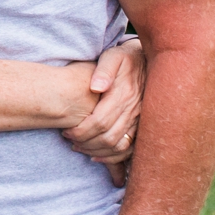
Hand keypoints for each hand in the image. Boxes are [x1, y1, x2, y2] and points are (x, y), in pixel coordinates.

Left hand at [62, 37, 144, 165]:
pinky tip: (98, 156)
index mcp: (124, 95)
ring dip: (97, 151)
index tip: (66, 131)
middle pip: (108, 137)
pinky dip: (114, 157)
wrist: (148, 62)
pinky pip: (130, 149)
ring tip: (79, 147)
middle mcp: (134, 111)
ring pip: (118, 146)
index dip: (81, 130)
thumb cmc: (124, 59)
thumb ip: (103, 70)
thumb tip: (95, 87)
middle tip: (69, 140)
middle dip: (85, 143)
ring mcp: (140, 120)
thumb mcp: (113, 57)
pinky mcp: (142, 126)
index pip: (100, 121)